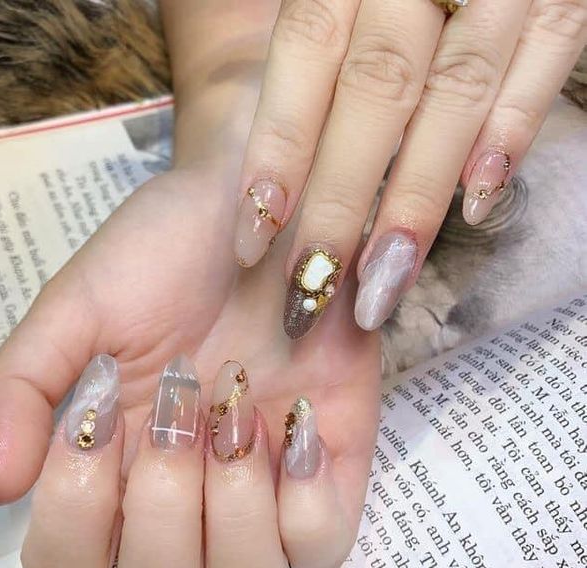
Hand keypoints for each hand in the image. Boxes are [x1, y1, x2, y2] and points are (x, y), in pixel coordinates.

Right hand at [0, 157, 380, 567]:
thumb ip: (18, 390)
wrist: (261, 206)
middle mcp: (183, 505)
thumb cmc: (164, 253)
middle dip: (159, 511)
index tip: (103, 406)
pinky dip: (305, 498)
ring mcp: (263, 499)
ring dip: (231, 516)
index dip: (74, 511)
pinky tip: (294, 420)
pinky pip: (323, 548)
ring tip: (236, 417)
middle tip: (177, 408)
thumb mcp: (74, 307)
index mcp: (108, 473)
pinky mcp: (333, 476)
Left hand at [233, 0, 586, 337]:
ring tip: (382, 280)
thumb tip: (268, 164)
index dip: (278, 149)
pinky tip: (477, 203)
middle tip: (313, 287)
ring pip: (456, 93)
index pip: (305, 52)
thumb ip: (311, 47)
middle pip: (375, 92)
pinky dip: (511, 133)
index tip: (253, 241)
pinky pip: (547, 59)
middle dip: (341, 201)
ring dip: (417, 197)